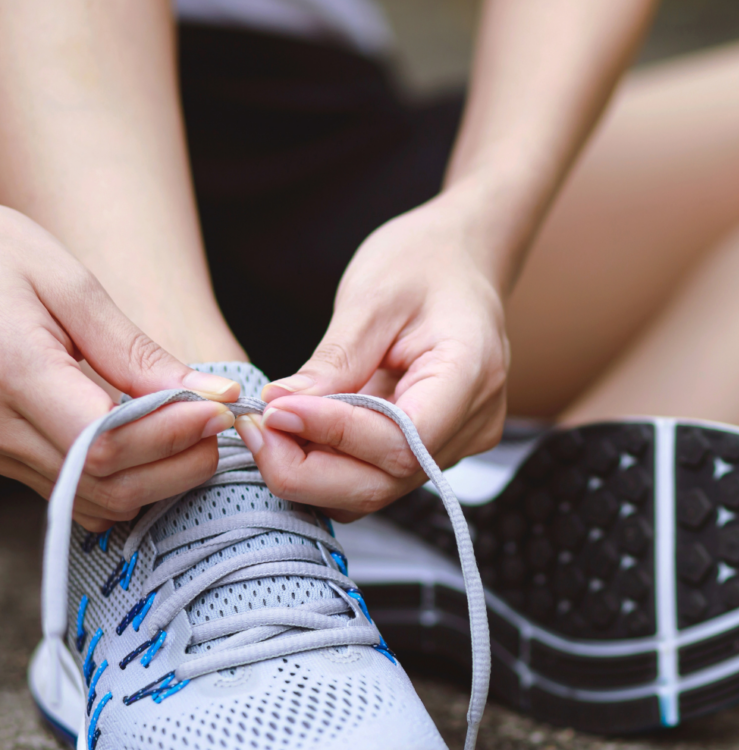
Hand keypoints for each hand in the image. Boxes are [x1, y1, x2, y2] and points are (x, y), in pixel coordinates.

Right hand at [0, 207, 240, 529]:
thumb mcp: (66, 284)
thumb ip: (134, 350)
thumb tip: (213, 394)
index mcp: (12, 374)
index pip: (107, 441)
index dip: (173, 434)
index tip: (220, 408)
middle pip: (108, 482)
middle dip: (180, 461)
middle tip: (217, 421)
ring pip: (96, 500)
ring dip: (159, 478)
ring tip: (192, 430)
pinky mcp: (1, 463)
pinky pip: (76, 498)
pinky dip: (125, 484)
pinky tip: (150, 447)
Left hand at [234, 194, 508, 520]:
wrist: (458, 259)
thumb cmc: (421, 263)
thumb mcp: (372, 296)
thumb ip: (334, 360)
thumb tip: (280, 408)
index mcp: (471, 375)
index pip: (403, 439)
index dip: (334, 435)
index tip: (274, 410)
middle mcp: (471, 424)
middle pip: (386, 482)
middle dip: (309, 469)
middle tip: (255, 429)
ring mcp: (454, 444)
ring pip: (374, 490)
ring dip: (310, 473)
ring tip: (267, 429)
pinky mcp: (429, 450)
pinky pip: (373, 477)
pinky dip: (326, 467)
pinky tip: (293, 435)